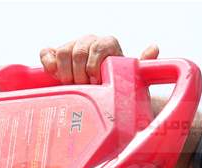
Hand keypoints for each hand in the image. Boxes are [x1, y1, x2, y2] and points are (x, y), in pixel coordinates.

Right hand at [40, 35, 159, 84]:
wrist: (106, 91)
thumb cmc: (120, 84)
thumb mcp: (133, 76)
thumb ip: (144, 62)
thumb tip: (154, 48)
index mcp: (108, 44)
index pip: (99, 47)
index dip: (95, 65)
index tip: (96, 82)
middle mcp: (90, 42)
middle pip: (79, 51)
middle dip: (80, 74)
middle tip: (85, 89)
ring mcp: (73, 47)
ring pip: (63, 52)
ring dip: (66, 73)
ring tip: (73, 87)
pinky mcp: (57, 55)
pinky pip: (47, 52)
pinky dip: (48, 63)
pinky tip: (54, 75)